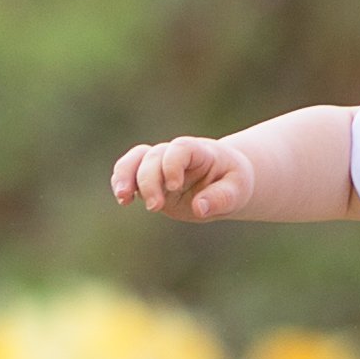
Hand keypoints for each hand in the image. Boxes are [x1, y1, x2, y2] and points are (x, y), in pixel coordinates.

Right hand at [112, 136, 251, 220]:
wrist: (224, 180)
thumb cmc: (232, 181)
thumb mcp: (237, 190)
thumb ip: (221, 198)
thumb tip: (199, 209)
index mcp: (198, 152)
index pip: (179, 149)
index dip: (172, 164)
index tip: (174, 186)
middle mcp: (174, 155)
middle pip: (153, 157)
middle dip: (150, 181)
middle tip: (155, 207)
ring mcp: (159, 166)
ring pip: (135, 160)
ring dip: (125, 177)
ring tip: (123, 198)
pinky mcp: (150, 181)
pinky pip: (129, 174)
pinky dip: (122, 183)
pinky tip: (123, 200)